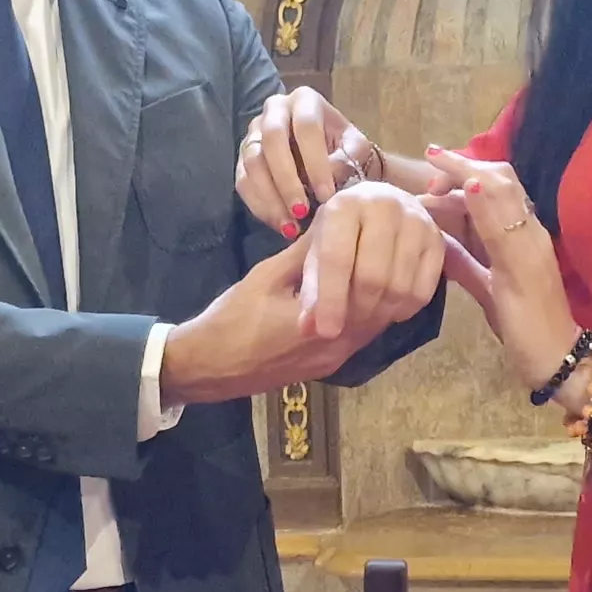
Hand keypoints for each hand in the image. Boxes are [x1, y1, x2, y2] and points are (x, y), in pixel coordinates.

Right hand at [162, 234, 373, 404]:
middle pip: (378, 308)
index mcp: (321, 320)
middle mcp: (335, 345)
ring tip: (375, 265)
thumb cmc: (231, 319)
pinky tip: (359, 294)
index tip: (372, 233)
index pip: (364, 284)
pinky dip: (366, 315)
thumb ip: (303, 254)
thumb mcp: (266, 276)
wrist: (209, 367)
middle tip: (382, 246)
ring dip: (377, 297)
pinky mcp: (327, 367)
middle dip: (381, 276)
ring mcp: (333, 360)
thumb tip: (330, 223)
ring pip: (373, 325)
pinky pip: (360, 337)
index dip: (372, 256)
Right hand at [236, 86, 391, 230]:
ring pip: (253, 163)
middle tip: (302, 212)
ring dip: (270, 197)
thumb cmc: (342, 148)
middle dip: (287, 180)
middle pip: (272, 140)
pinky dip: (259, 206)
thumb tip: (330, 174)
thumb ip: (348, 156)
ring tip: (290, 225)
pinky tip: (279, 224)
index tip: (326, 195)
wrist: (326, 155)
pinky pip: (243, 181)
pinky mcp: (242, 158)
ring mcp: (254, 133)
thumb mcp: (354, 147)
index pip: (306, 127)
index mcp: (305, 100)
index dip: (315, 162)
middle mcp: (274, 110)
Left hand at [291, 181, 446, 345]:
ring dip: (380, 314)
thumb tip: (307, 328)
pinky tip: (389, 308)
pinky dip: (404, 310)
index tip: (326, 332)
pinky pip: (423, 291)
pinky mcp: (438, 240)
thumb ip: (310, 288)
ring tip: (365, 317)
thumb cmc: (341, 232)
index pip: (337, 259)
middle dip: (358, 312)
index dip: (330, 300)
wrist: (380, 206)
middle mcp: (385, 206)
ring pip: (399, 288)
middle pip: (373, 278)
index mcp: (346, 205)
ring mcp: (417, 221)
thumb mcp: (317, 250)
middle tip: (348, 327)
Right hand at [422, 149, 583, 400]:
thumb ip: (492, 230)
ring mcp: (513, 252)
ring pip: (483, 212)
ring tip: (424, 204)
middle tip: (426, 186)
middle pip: (491, 190)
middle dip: (459, 178)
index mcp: (525, 233)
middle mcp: (521, 234)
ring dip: (454, 201)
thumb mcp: (510, 277)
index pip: (495, 182)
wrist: (553, 362)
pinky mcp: (504, 270)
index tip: (429, 158)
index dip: (463, 166)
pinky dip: (457, 227)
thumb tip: (474, 183)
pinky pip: (479, 237)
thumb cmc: (530, 325)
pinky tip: (436, 233)